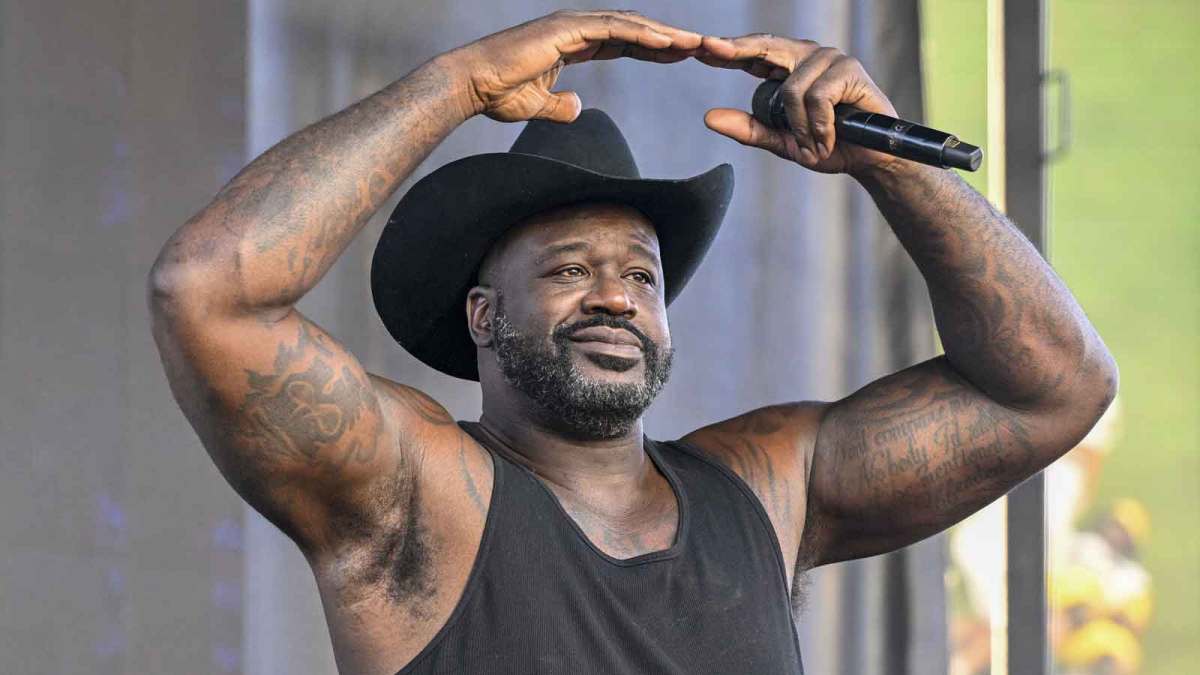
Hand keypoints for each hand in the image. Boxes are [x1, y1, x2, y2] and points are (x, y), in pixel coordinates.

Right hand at [447, 10, 701, 123]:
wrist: (472, 85)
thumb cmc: (497, 94)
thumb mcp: (538, 105)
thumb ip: (559, 105)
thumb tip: (578, 108)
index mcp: (571, 43)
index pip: (622, 42)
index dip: (651, 48)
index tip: (679, 55)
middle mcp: (574, 28)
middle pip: (631, 29)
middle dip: (665, 37)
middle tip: (699, 45)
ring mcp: (570, 24)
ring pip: (628, 25)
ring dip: (662, 34)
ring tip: (694, 43)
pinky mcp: (566, 29)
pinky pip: (613, 29)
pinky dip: (641, 34)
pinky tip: (666, 42)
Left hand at [695, 34, 898, 175]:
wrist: (869, 158)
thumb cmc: (829, 145)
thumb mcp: (780, 141)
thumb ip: (747, 128)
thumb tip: (708, 117)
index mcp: (787, 68)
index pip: (752, 53)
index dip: (726, 49)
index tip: (699, 47)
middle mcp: (807, 56)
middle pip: (765, 47)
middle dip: (736, 49)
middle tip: (708, 47)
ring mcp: (829, 58)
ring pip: (792, 89)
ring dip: (801, 128)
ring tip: (816, 143)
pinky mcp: (849, 69)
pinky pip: (817, 98)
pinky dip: (819, 126)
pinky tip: (829, 137)